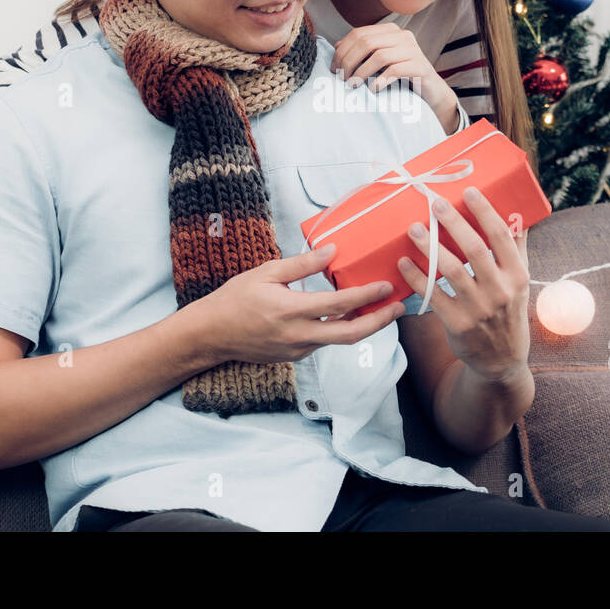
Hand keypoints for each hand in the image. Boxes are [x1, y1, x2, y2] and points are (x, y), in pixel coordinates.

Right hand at [198, 244, 404, 365]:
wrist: (212, 335)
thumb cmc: (235, 299)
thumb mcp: (266, 273)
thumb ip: (302, 264)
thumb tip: (332, 251)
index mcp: (290, 311)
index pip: (338, 305)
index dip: (366, 296)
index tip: (386, 287)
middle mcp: (298, 336)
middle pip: (350, 334)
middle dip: (379, 321)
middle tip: (398, 308)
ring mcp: (297, 350)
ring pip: (339, 340)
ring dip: (362, 325)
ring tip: (380, 309)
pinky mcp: (295, 357)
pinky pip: (324, 343)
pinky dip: (341, 330)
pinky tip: (348, 316)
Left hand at [331, 22, 459, 132]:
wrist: (430, 90)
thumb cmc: (400, 75)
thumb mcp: (378, 61)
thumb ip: (361, 51)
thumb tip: (336, 46)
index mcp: (390, 30)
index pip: (359, 33)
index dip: (342, 51)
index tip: (334, 69)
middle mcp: (403, 36)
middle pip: (367, 42)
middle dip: (349, 61)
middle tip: (343, 78)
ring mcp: (413, 50)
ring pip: (379, 56)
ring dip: (362, 72)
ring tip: (354, 84)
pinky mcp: (420, 66)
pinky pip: (395, 70)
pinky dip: (380, 80)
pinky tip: (373, 89)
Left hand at [396, 186, 530, 384]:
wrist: (502, 361)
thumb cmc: (508, 310)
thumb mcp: (520, 282)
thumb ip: (517, 248)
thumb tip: (517, 212)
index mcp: (517, 275)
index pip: (501, 236)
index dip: (484, 211)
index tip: (468, 191)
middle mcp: (500, 290)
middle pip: (474, 249)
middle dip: (453, 223)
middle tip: (434, 203)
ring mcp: (478, 309)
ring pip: (450, 270)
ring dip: (430, 247)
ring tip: (413, 229)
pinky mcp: (457, 324)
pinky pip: (432, 295)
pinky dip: (416, 277)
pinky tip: (403, 262)